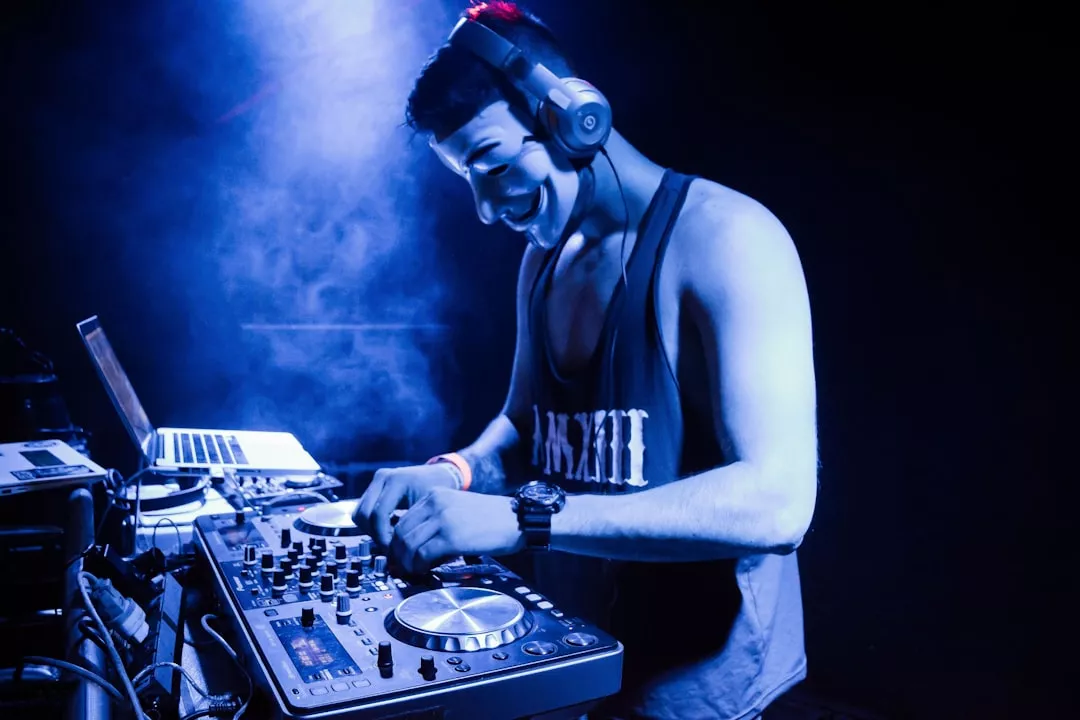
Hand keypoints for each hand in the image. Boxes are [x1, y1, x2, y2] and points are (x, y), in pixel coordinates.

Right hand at [352, 464, 457, 546]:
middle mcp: (383, 477)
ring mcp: (376, 481)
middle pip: (363, 514)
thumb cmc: (439, 491)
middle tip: (389, 548)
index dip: (382, 535)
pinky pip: (364, 510)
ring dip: (371, 530)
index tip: (392, 549)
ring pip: (360, 513)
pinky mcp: (374, 486)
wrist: (441, 474)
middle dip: (374, 534)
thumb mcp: (429, 508)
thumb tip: (400, 551)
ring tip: (390, 540)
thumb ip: (412, 526)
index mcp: (397, 480)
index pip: (378, 513)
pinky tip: (389, 530)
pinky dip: (372, 523)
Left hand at [390, 487, 523, 573]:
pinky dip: (419, 566)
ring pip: (407, 544)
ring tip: (414, 570)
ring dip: (407, 562)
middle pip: (400, 532)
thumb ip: (435, 520)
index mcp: (435, 495)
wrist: (517, 520)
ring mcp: (443, 519)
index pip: (402, 519)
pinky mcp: (451, 537)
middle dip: (397, 554)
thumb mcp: (457, 509)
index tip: (399, 555)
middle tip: (402, 567)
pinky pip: (422, 554)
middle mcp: (435, 503)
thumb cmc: (491, 519)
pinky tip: (425, 570)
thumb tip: (413, 546)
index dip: (396, 541)